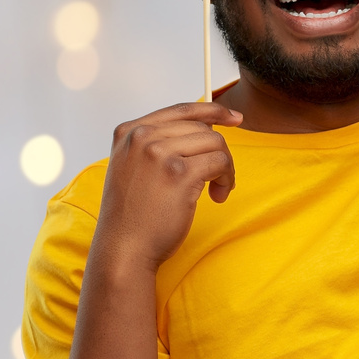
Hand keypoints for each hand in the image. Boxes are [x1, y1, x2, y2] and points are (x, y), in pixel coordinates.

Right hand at [92, 102, 240, 271]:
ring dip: (225, 167)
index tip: (234, 118)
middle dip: (219, 151)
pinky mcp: (179, 174)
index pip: (180, 109)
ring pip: (215, 142)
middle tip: (219, 178)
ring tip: (217, 190)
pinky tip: (217, 197)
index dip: (213, 110)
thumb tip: (207, 126)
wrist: (124, 248)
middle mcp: (141, 137)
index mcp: (128, 131)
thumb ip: (159, 144)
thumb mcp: (134, 167)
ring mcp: (158, 153)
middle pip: (202, 127)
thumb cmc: (133, 214)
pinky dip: (227, 179)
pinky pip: (220, 162)